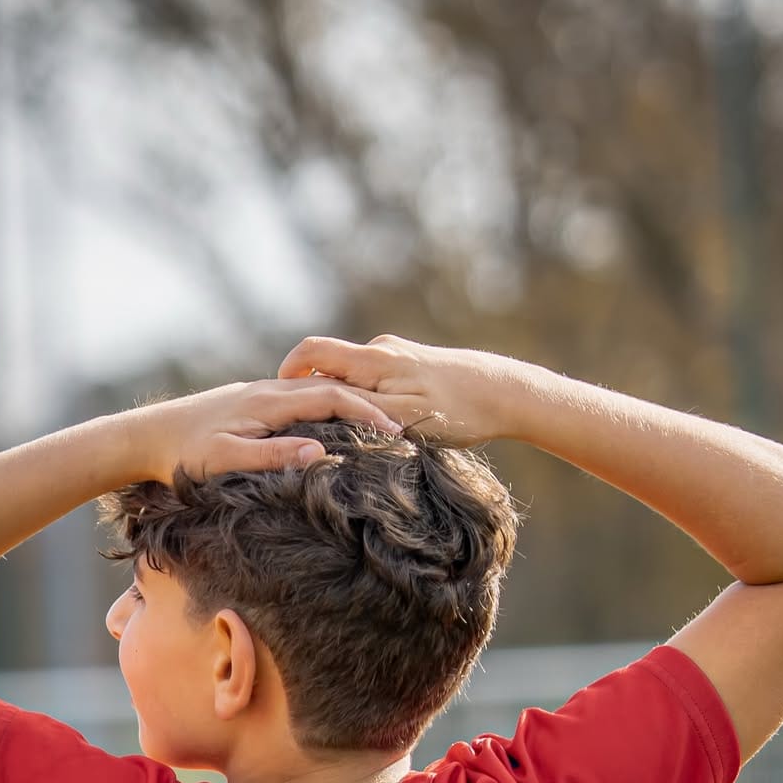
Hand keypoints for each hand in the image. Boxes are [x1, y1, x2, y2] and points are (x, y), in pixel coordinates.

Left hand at [133, 377, 402, 482]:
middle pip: (330, 389)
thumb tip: (319, 452)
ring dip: (349, 406)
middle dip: (367, 407)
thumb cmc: (183, 456)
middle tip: (400, 429)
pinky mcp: (252, 402)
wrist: (144, 436)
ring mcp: (260, 394)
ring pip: (315, 392)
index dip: (367, 413)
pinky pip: (300, 400)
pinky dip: (326, 409)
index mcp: (269, 402)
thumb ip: (273, 455)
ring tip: (376, 426)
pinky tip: (333, 426)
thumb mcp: (226, 461)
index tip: (396, 431)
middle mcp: (269, 391)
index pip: (332, 399)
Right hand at [276, 334, 548, 445]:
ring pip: (352, 376)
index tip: (276, 401)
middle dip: (310, 391)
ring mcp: (397, 357)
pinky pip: (374, 382)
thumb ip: (360, 413)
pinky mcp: (413, 368)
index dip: (287, 374)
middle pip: (328, 365)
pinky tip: (373, 427)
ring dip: (340, 399)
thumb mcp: (403, 418)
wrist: (505, 393)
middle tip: (302, 423)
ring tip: (337, 431)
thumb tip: (320, 418)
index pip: (311, 353)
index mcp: (371, 360)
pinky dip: (363, 400)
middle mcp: (380, 352)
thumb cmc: (457, 410)